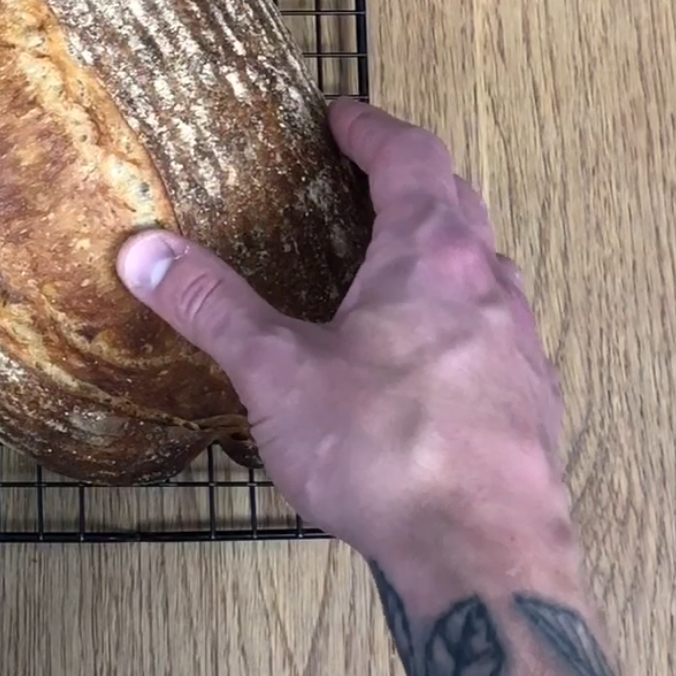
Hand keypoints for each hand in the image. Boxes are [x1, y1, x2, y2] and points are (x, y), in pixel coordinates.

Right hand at [117, 100, 575, 595]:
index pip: (413, 159)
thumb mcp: (277, 372)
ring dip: (445, 258)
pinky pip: (497, 341)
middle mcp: (490, 290)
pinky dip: (461, 327)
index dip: (375, 130)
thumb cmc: (386, 452)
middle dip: (414, 186)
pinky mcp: (532, 410)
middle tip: (367, 182)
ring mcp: (521, 351)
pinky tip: (426, 369)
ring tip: (394, 274)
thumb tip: (144, 251)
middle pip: (460, 208)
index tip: (343, 117)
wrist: (485, 558)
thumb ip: (212, 306)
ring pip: (487, 277)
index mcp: (431, 258)